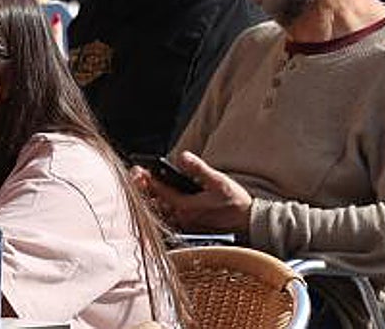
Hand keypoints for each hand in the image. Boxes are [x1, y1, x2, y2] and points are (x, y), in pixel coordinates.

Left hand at [136, 152, 252, 235]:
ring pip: (160, 211)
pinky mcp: (189, 229)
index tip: (138, 169)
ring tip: (142, 184)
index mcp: (186, 207)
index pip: (160, 191)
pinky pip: (168, 218)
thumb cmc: (236, 203)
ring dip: (150, 198)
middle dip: (144, 188)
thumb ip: (199, 169)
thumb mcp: (219, 181)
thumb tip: (183, 156)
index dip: (147, 179)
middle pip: (155, 202)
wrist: (249, 225)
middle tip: (136, 175)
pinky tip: (157, 199)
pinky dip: (160, 207)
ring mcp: (185, 225)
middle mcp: (182, 218)